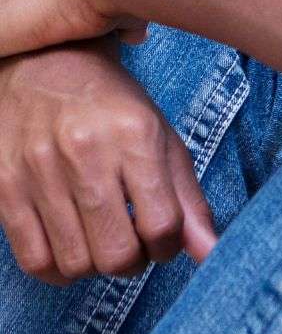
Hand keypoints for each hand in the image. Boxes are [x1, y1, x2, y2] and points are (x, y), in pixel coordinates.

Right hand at [0, 42, 218, 283]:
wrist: (46, 64)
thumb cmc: (113, 105)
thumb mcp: (162, 136)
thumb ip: (188, 197)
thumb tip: (209, 252)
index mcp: (135, 135)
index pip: (162, 224)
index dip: (169, 246)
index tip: (164, 239)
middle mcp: (86, 153)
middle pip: (117, 254)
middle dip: (134, 262)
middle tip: (134, 245)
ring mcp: (39, 171)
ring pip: (75, 264)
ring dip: (96, 267)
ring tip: (103, 241)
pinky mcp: (5, 187)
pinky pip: (34, 261)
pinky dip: (58, 269)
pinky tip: (72, 247)